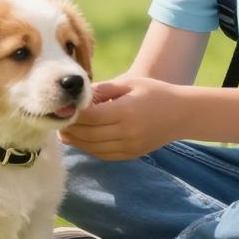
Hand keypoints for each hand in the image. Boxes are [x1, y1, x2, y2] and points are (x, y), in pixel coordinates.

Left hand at [58, 78, 180, 160]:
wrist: (181, 113)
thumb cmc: (154, 92)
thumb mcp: (130, 84)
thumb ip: (104, 90)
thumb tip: (79, 96)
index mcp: (126, 111)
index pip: (91, 117)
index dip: (74, 114)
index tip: (63, 107)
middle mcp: (127, 132)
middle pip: (89, 134)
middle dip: (71, 128)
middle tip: (57, 120)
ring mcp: (129, 146)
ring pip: (94, 148)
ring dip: (76, 141)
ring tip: (64, 131)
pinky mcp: (131, 154)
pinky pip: (104, 154)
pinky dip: (89, 148)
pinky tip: (81, 140)